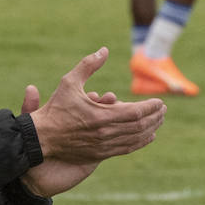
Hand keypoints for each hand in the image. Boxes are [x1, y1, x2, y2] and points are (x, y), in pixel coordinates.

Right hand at [19, 48, 166, 197]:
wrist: (41, 138)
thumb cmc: (54, 109)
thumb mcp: (69, 82)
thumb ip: (88, 65)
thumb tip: (104, 50)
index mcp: (101, 116)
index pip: (136, 112)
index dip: (151, 107)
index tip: (160, 101)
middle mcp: (105, 133)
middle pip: (140, 126)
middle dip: (155, 117)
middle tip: (163, 110)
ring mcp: (104, 146)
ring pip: (136, 139)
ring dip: (150, 129)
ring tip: (159, 121)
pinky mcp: (100, 154)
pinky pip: (126, 149)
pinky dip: (140, 142)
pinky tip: (147, 136)